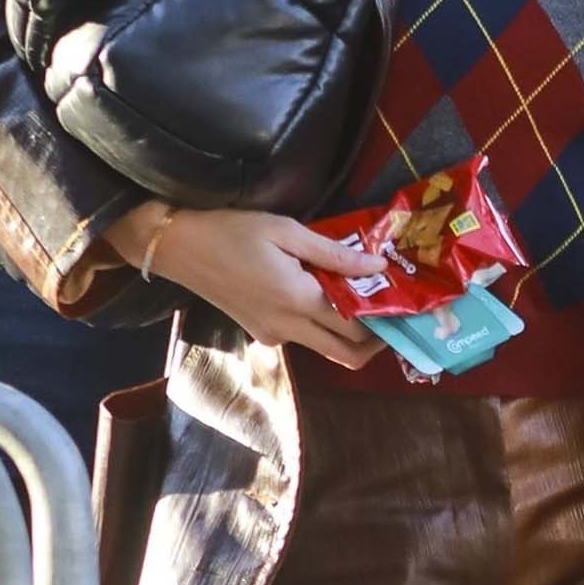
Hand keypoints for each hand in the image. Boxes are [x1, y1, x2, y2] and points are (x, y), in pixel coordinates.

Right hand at [113, 201, 383, 368]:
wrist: (179, 246)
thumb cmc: (231, 230)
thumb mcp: (286, 230)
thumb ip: (334, 253)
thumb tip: (378, 265)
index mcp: (299, 301)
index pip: (357, 327)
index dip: (385, 321)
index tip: (404, 305)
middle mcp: (289, 328)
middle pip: (347, 354)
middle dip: (374, 343)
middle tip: (391, 316)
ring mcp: (273, 335)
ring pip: (325, 348)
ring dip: (346, 333)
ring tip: (359, 298)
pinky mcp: (260, 333)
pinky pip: (301, 337)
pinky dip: (319, 324)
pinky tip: (320, 293)